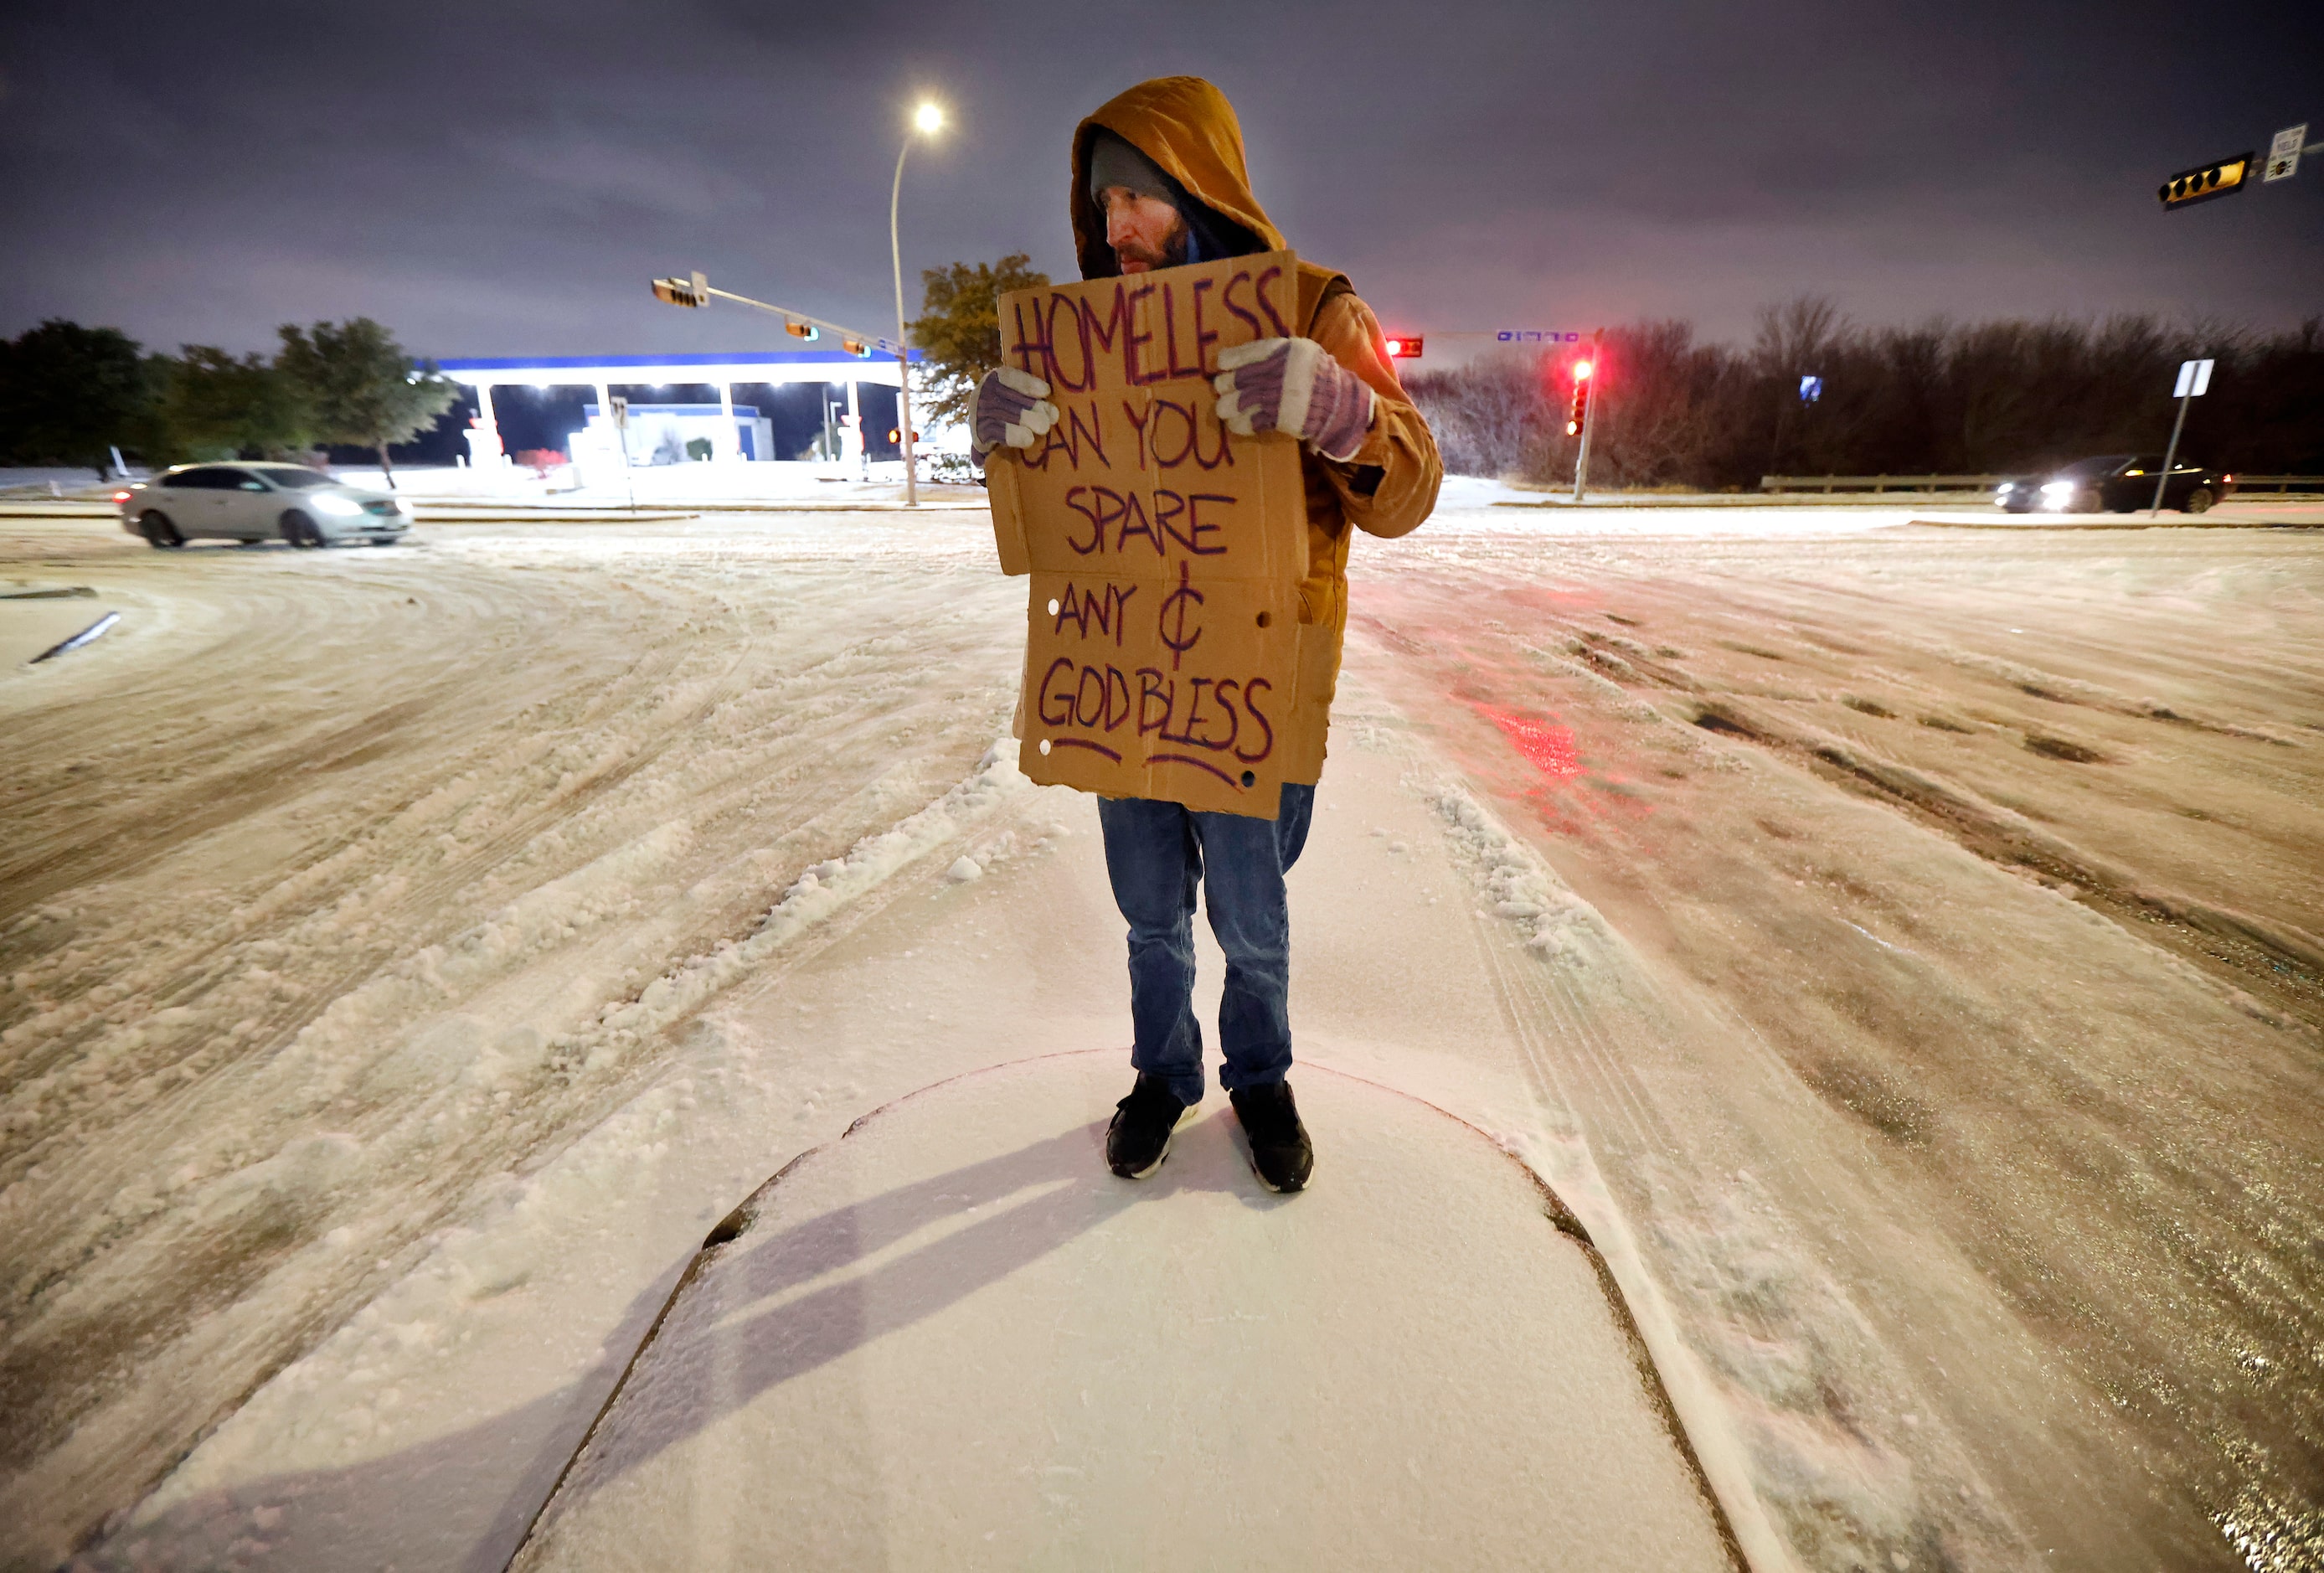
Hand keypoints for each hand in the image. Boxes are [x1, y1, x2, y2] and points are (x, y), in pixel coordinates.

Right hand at [971, 367, 1057, 460]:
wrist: (990, 441)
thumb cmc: (1014, 416)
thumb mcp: (1020, 400)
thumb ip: (1033, 398)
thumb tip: (1054, 410)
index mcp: (994, 379)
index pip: (1008, 376)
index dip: (1027, 383)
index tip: (1046, 392)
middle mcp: (982, 393)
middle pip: (1008, 397)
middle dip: (1033, 407)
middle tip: (1052, 417)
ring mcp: (978, 414)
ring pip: (1002, 414)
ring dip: (1026, 420)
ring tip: (1044, 428)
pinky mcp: (978, 434)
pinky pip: (996, 433)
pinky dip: (1014, 436)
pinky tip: (1028, 439)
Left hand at [1213, 338, 1374, 461]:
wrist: (1337, 402)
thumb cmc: (1315, 373)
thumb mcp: (1300, 350)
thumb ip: (1274, 350)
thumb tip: (1241, 357)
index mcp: (1282, 352)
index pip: (1244, 355)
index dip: (1227, 361)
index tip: (1222, 365)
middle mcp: (1276, 374)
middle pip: (1235, 379)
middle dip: (1223, 385)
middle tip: (1223, 388)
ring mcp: (1276, 398)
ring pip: (1235, 403)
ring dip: (1225, 406)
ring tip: (1225, 407)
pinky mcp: (1278, 419)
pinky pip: (1248, 422)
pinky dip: (1237, 423)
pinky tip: (1235, 422)